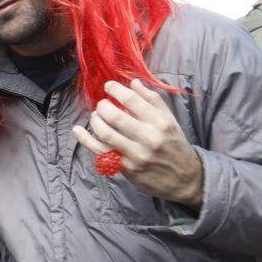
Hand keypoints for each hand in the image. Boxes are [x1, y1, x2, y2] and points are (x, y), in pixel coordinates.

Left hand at [72, 80, 204, 208]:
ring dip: (95, 120)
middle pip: (115, 116)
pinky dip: (85, 140)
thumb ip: (152, 100)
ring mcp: (135, 154)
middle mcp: (148, 137)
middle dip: (102, 106)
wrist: (184, 178)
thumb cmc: (174, 144)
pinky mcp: (126, 168)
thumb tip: (133, 83)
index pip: (132, 100)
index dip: (116, 89)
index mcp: (160, 122)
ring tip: (96, 116)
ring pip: (106, 133)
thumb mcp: (170, 120)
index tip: (108, 86)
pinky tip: (77, 130)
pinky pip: (100, 151)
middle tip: (102, 104)